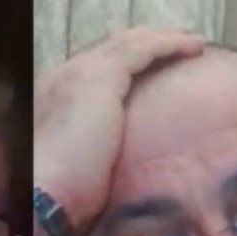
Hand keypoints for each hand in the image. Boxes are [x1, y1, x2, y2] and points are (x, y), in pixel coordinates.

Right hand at [33, 27, 205, 235]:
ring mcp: (80, 72)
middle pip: (111, 50)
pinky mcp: (101, 75)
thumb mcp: (76, 170)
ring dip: (163, 39)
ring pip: (129, 43)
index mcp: (52, 99)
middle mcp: (63, 76)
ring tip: (193, 42)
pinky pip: (143, 49)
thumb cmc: (57, 196)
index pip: (93, 71)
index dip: (125, 66)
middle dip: (145, 45)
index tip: (151, 72)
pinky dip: (169, 44)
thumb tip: (109, 169)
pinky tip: (193, 47)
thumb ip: (92, 157)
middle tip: (177, 46)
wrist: (43, 195)